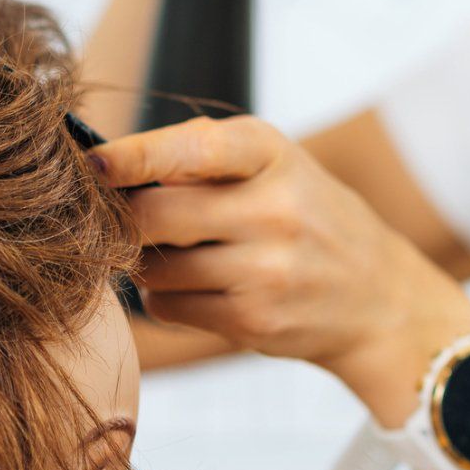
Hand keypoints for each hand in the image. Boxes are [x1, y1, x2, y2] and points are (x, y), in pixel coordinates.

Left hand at [89, 115, 469, 423]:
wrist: (377, 297)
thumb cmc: (305, 217)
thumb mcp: (273, 166)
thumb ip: (198, 158)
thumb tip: (103, 170)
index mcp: (272, 153)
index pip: (192, 149)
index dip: (132, 158)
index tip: (92, 163)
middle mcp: (274, 208)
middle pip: (154, 214)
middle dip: (126, 219)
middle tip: (128, 219)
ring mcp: (267, 270)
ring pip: (153, 267)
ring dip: (145, 263)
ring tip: (178, 255)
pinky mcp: (254, 320)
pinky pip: (168, 306)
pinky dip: (164, 298)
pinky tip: (197, 288)